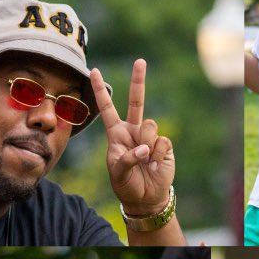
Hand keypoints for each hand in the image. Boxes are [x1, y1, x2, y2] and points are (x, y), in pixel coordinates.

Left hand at [91, 60, 174, 215]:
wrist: (146, 197)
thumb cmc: (126, 184)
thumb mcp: (118, 173)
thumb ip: (127, 159)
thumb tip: (145, 147)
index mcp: (116, 134)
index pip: (107, 109)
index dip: (101, 91)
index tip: (94, 72)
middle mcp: (133, 131)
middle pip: (137, 101)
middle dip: (138, 81)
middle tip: (140, 61)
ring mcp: (149, 136)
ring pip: (149, 126)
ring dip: (145, 145)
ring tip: (144, 162)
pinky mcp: (164, 144)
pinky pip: (161, 142)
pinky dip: (157, 156)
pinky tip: (154, 166)